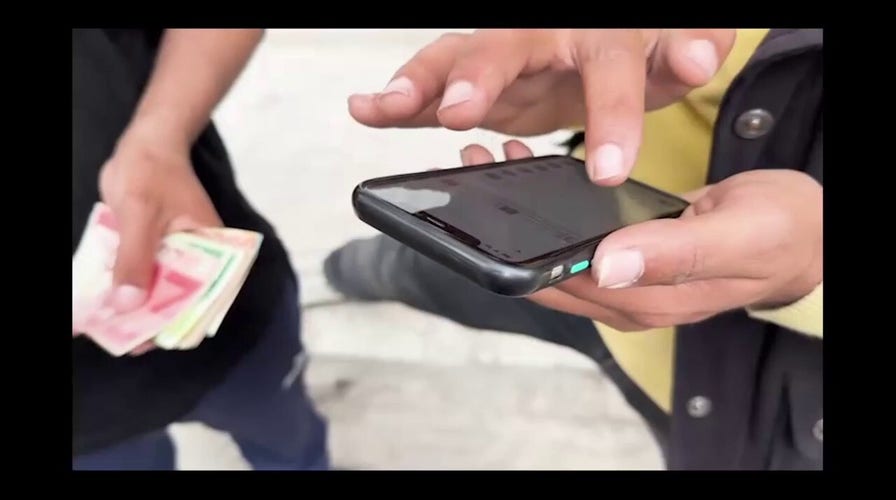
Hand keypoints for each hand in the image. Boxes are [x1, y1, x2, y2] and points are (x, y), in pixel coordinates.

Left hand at [96, 124, 221, 353]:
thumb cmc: (152, 172)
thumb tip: (128, 305)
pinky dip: (122, 286)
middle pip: (179, 297)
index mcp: (212, 250)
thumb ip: (136, 259)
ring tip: (108, 328)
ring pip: (157, 288)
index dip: (180, 322)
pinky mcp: (154, 248)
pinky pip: (141, 273)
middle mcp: (197, 256)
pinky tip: (100, 302)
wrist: (145, 142)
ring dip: (134, 306)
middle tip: (123, 339)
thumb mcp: (141, 216)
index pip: (204, 295)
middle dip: (152, 318)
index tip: (152, 341)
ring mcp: (174, 253)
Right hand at [351, 29, 734, 183]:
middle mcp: (541, 34)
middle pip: (504, 45)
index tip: (604, 169)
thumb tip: (700, 53)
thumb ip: (688, 50)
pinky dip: (402, 98)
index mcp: (600, 31)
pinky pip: (435, 84)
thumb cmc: (641, 49)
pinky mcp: (478, 81)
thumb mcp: (674, 53)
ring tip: (385, 106)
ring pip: (455, 58)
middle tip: (460, 110)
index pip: (608, 69)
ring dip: (420, 84)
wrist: (608, 39)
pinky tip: (367, 108)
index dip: (608, 118)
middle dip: (479, 77)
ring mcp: (503, 55)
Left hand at [458, 142, 822, 330]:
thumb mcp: (735, 238)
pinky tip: (536, 171)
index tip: (484, 202)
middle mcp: (626, 298)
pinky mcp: (630, 258)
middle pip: (543, 272)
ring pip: (555, 254)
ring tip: (494, 162)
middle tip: (477, 169)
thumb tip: (607, 266)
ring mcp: (626, 280)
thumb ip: (672, 255)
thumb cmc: (778, 235)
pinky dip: (551, 210)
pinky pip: (577, 240)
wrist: (805, 234)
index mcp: (643, 301)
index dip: (514, 252)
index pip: (557, 287)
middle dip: (504, 228)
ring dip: (522, 214)